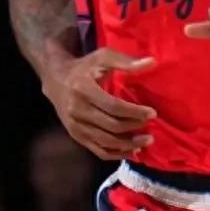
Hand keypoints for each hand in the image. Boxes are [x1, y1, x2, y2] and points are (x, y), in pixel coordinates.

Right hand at [41, 45, 156, 160]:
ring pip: (106, 142)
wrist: (57, 81)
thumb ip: (126, 61)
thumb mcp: (103, 57)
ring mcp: (76, 126)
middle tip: (152, 127)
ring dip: (128, 144)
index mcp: (83, 89)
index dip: (134, 112)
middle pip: (111, 126)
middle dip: (134, 127)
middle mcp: (77, 110)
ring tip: (147, 141)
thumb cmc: (84, 67)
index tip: (152, 113)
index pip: (113, 106)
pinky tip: (132, 152)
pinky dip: (117, 154)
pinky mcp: (77, 136)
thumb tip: (152, 62)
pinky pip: (98, 150)